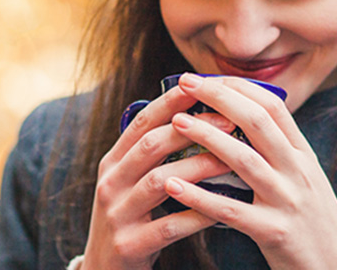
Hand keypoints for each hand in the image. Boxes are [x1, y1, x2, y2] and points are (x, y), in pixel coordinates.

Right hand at [81, 85, 233, 269]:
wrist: (105, 269)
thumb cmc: (131, 215)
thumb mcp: (132, 180)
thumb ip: (154, 152)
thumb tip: (198, 115)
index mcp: (113, 161)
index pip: (142, 121)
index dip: (172, 101)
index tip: (203, 84)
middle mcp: (110, 182)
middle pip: (150, 145)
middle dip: (191, 130)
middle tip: (229, 122)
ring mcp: (117, 214)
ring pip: (160, 182)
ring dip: (198, 168)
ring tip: (230, 161)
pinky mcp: (129, 244)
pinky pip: (168, 226)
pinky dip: (196, 215)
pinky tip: (220, 209)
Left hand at [164, 73, 336, 269]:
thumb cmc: (312, 224)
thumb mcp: (304, 180)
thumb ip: (279, 152)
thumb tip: (239, 122)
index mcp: (303, 156)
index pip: (273, 106)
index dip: (238, 87)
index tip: (207, 78)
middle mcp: (298, 172)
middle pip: (257, 122)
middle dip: (219, 98)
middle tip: (186, 83)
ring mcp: (288, 201)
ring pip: (244, 160)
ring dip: (207, 137)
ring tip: (176, 123)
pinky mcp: (274, 233)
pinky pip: (231, 210)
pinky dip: (199, 196)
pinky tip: (173, 185)